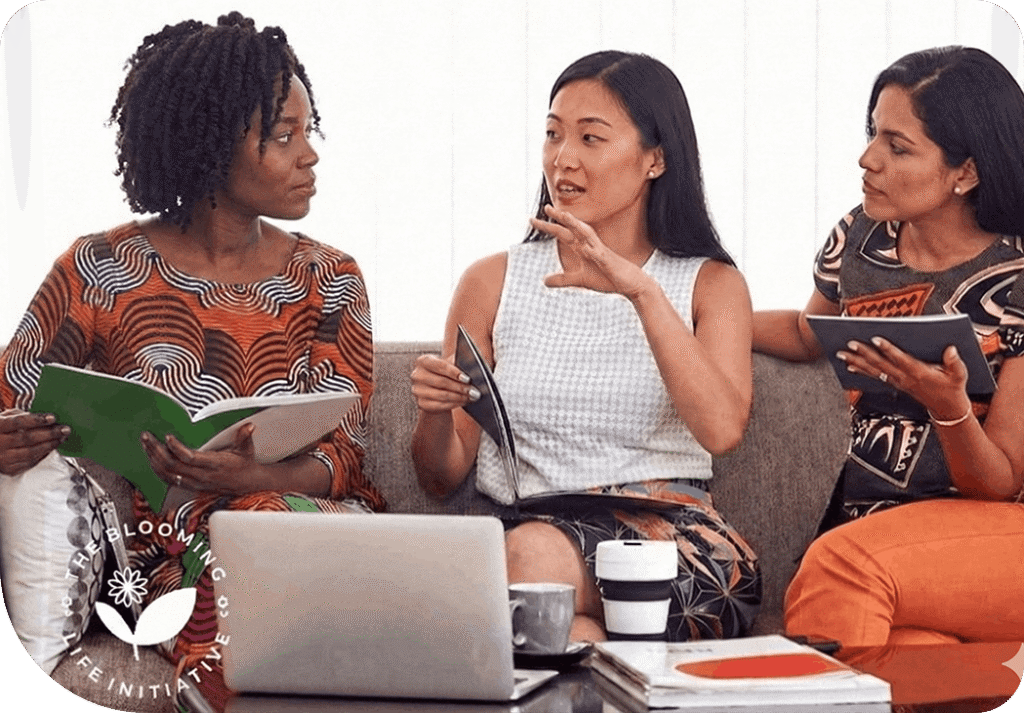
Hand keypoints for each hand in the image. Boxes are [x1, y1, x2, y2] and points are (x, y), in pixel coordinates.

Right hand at [0, 409, 70, 475]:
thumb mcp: (4, 418)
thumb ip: (21, 416)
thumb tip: (44, 418)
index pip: (18, 422)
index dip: (36, 420)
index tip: (52, 418)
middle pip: (27, 438)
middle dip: (49, 433)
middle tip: (65, 429)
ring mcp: (2, 458)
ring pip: (30, 452)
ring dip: (49, 445)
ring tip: (61, 438)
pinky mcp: (8, 469)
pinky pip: (29, 463)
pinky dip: (42, 455)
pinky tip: (51, 448)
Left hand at [140, 423, 268, 494]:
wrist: (246, 484)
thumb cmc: (244, 464)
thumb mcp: (247, 449)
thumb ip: (244, 437)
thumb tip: (249, 426)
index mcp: (215, 465)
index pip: (191, 458)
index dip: (177, 448)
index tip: (168, 437)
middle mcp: (202, 476)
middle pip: (173, 466)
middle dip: (157, 451)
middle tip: (147, 437)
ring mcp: (194, 483)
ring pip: (167, 474)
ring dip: (153, 459)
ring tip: (145, 444)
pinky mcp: (190, 486)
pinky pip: (168, 480)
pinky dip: (157, 470)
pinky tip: (151, 459)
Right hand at [410, 354, 478, 412]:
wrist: (437, 389)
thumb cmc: (446, 373)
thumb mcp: (450, 363)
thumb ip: (458, 360)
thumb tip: (472, 362)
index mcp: (423, 361)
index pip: (440, 366)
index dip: (454, 372)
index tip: (467, 378)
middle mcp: (417, 375)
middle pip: (441, 382)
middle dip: (460, 387)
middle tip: (474, 390)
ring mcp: (418, 391)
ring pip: (442, 395)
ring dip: (459, 397)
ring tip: (472, 397)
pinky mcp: (422, 404)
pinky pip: (440, 405)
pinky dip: (454, 404)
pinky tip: (464, 402)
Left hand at [530, 204, 650, 297]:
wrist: (630, 283)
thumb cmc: (606, 278)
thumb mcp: (580, 280)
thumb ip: (562, 279)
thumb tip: (544, 281)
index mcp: (582, 248)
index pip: (562, 233)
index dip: (548, 226)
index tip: (532, 219)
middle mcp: (589, 245)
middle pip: (572, 228)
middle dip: (559, 218)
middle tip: (546, 207)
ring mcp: (600, 251)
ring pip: (587, 234)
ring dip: (576, 224)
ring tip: (564, 215)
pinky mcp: (608, 260)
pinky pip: (599, 253)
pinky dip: (592, 249)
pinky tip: (585, 247)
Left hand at [838, 338, 971, 418]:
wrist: (947, 409)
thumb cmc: (952, 388)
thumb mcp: (959, 375)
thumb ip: (954, 362)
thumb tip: (951, 349)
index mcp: (919, 373)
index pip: (901, 359)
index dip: (888, 350)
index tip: (876, 339)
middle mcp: (904, 378)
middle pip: (881, 364)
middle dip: (865, 353)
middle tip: (850, 343)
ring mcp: (898, 382)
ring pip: (874, 370)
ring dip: (857, 361)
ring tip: (842, 354)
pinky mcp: (895, 384)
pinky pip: (875, 376)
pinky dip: (861, 370)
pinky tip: (849, 366)